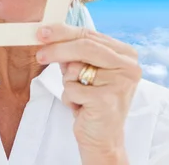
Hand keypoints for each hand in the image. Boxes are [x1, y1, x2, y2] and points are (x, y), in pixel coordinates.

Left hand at [35, 24, 140, 162]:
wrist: (102, 136)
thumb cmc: (91, 100)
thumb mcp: (83, 70)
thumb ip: (72, 51)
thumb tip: (47, 34)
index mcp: (125, 54)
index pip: (89, 34)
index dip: (63, 32)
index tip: (42, 32)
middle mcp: (129, 66)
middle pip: (84, 46)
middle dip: (57, 49)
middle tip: (39, 54)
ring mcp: (120, 83)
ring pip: (76, 68)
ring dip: (68, 82)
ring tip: (79, 94)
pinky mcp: (107, 99)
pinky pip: (72, 88)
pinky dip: (70, 98)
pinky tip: (81, 107)